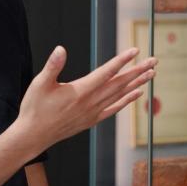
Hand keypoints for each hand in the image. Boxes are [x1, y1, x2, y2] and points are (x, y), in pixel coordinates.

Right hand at [15, 46, 154, 153]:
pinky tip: (137, 94)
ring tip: (151, 74)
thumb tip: (60, 49)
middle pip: (119, 83)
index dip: (122, 60)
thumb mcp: (40, 84)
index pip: (106, 72)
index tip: (135, 51)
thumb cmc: (35, 109)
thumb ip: (52, 66)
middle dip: (138, 71)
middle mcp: (91, 102)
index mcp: (80, 91)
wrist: (33, 136)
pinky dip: (127, 100)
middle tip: (153, 61)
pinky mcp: (92, 120)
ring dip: (137, 83)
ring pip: (120, 95)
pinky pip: (114, 108)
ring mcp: (93, 112)